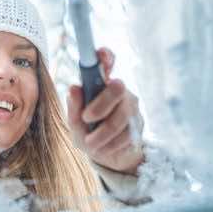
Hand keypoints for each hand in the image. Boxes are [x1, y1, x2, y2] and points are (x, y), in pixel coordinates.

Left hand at [67, 48, 144, 174]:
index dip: (106, 56)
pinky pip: (127, 133)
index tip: (100, 54)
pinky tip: (103, 148)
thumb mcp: (75, 122)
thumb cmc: (87, 132)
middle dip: (101, 105)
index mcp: (99, 83)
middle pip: (117, 88)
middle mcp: (118, 90)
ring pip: (121, 115)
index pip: (107, 62)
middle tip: (86, 118)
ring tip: (90, 143)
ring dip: (102, 133)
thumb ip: (73, 107)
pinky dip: (111, 144)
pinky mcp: (139, 124)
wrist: (106, 156)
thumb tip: (74, 88)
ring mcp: (131, 106)